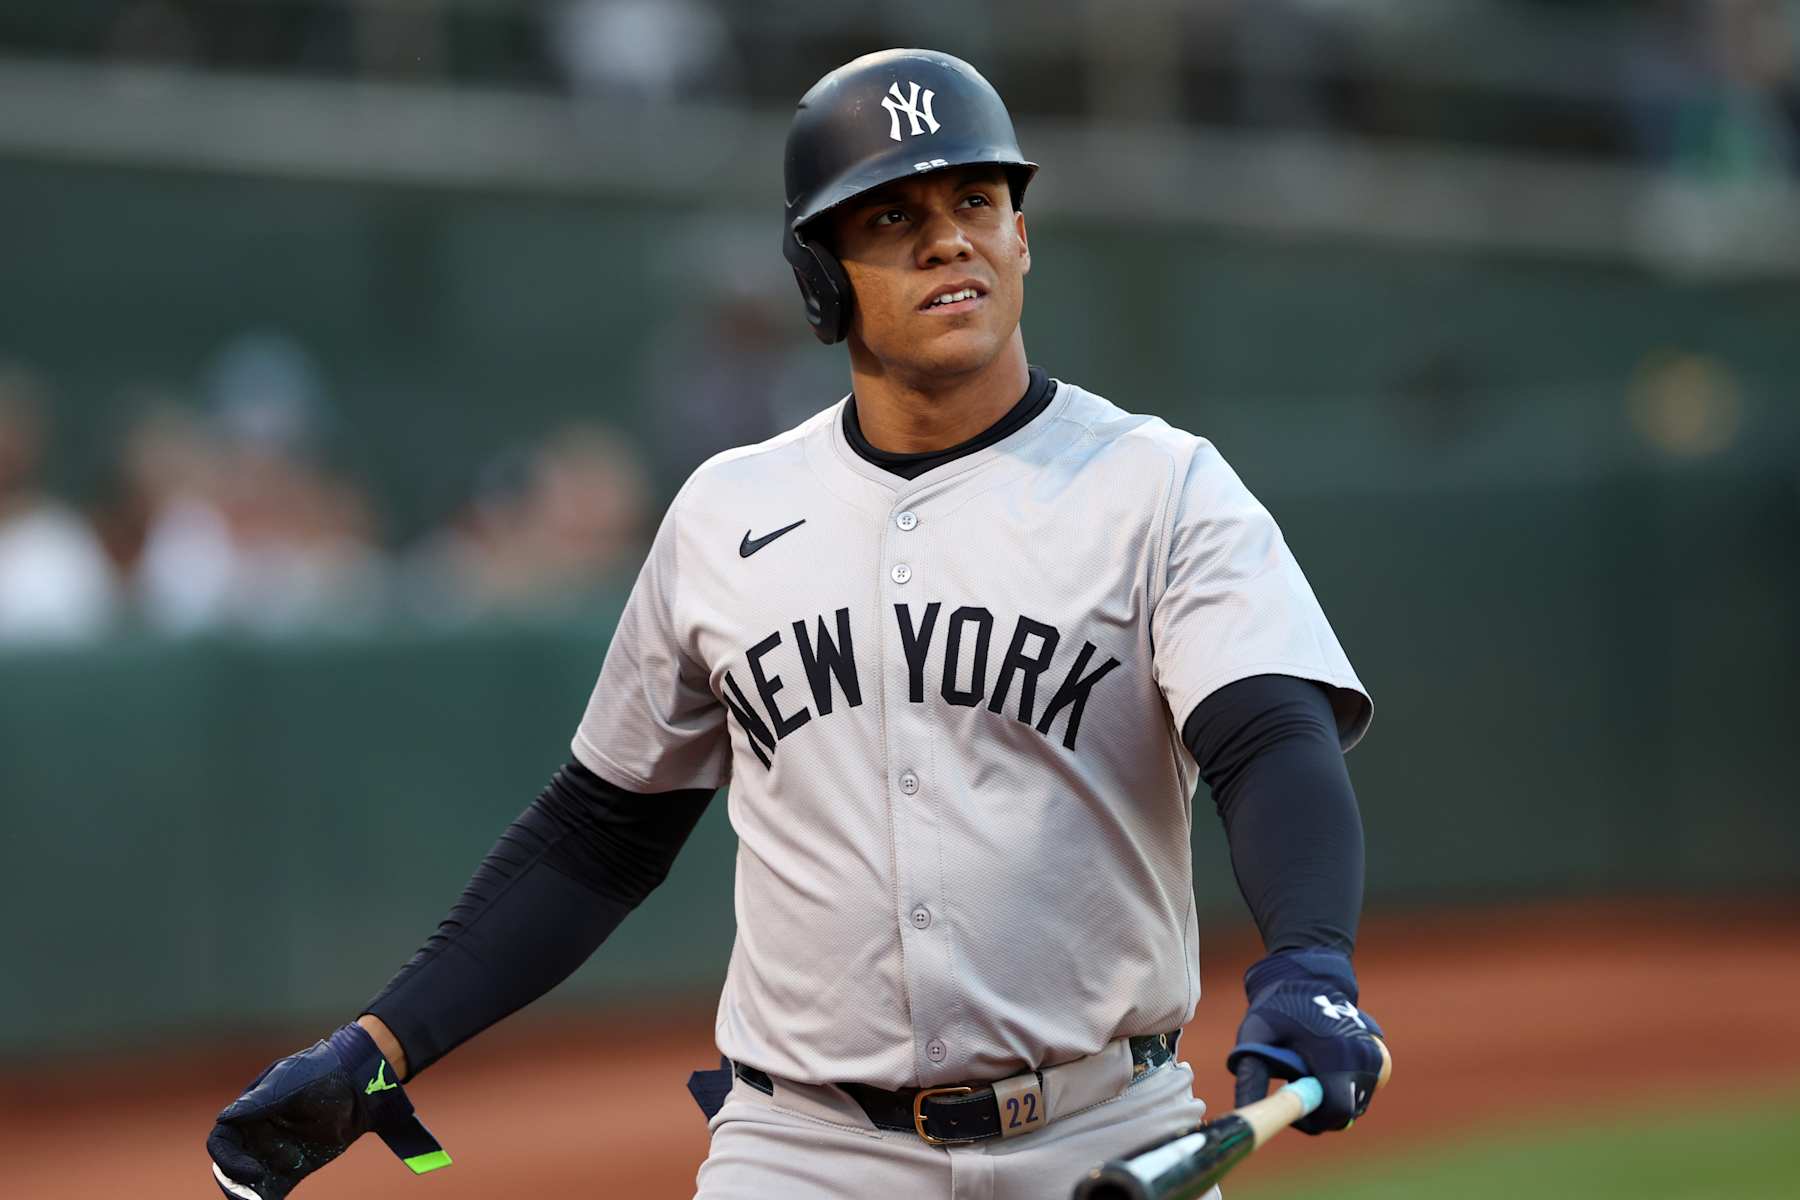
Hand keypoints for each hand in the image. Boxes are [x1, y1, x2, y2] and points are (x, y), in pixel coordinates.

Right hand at [207, 1022, 448, 1198]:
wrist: (358, 1084)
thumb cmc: (321, 1073)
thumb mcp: (290, 1082)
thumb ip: (260, 1101)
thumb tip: (224, 1118)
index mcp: (248, 1112)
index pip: (223, 1140)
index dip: (227, 1159)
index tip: (250, 1171)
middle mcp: (256, 1135)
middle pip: (231, 1166)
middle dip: (235, 1183)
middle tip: (253, 1196)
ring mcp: (274, 1152)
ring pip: (249, 1182)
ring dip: (248, 1195)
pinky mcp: (294, 1167)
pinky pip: (274, 1189)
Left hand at [1225, 948, 1385, 1134]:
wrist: (1309, 980)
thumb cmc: (1278, 1006)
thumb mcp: (1257, 1036)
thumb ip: (1252, 1078)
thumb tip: (1245, 1115)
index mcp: (1337, 1055)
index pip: (1336, 1112)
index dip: (1312, 1118)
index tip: (1291, 1100)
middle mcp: (1364, 1058)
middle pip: (1345, 1112)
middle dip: (1319, 1108)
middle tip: (1296, 1083)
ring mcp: (1376, 1058)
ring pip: (1354, 1102)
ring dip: (1331, 1097)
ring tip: (1309, 1069)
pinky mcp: (1380, 1057)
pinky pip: (1361, 1089)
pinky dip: (1343, 1087)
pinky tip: (1323, 1066)